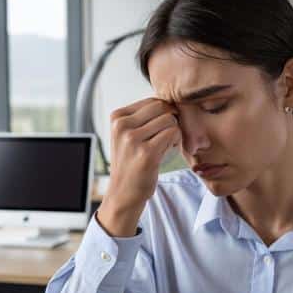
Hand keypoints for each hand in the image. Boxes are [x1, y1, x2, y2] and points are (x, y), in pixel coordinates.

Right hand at [97, 97, 179, 236]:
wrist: (123, 192)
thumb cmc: (131, 161)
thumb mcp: (128, 134)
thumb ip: (143, 116)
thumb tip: (171, 101)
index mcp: (117, 117)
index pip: (153, 101)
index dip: (166, 112)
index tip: (163, 128)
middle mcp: (122, 125)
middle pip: (162, 107)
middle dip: (172, 119)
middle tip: (168, 135)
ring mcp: (133, 139)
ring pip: (169, 120)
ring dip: (174, 132)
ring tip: (165, 144)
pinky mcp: (146, 153)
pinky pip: (173, 134)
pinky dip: (175, 141)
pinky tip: (167, 150)